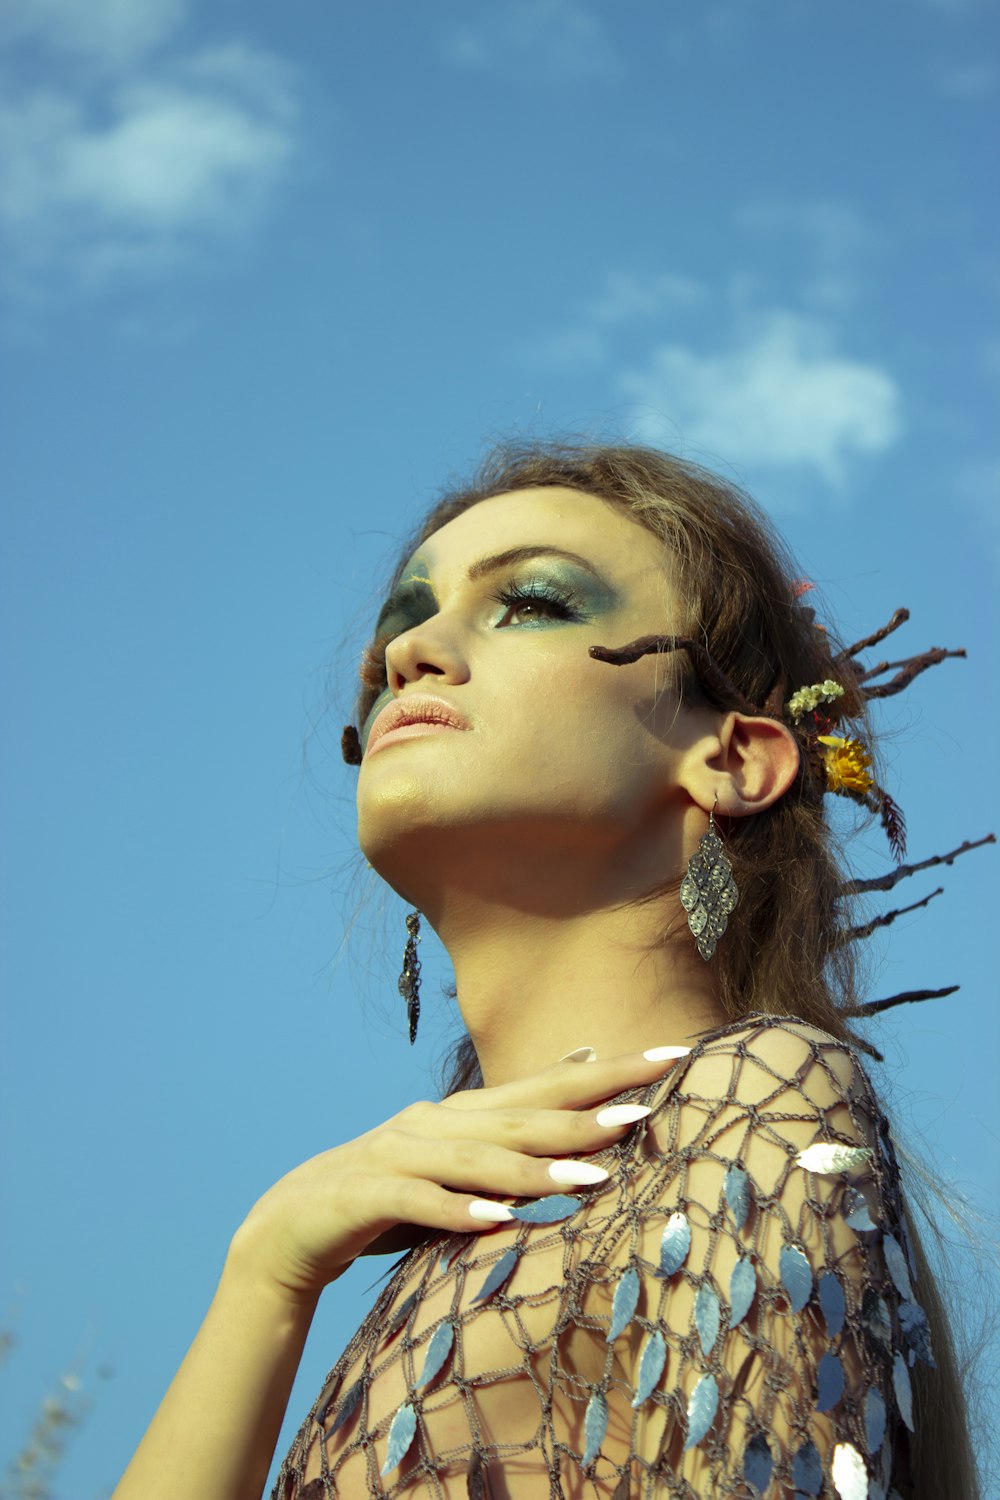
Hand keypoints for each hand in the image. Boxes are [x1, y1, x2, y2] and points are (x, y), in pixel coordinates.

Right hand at [227, 1046, 687, 1303]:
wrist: (287, 1228)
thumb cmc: (388, 1196)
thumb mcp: (456, 1158)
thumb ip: (513, 1124)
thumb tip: (582, 1072)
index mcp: (462, 1112)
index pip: (547, 1085)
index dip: (610, 1071)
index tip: (672, 1057)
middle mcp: (433, 1123)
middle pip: (520, 1114)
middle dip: (585, 1112)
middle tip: (646, 1110)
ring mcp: (396, 1156)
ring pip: (476, 1159)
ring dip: (535, 1169)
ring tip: (592, 1178)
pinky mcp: (363, 1196)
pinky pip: (417, 1205)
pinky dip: (458, 1211)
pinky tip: (497, 1222)